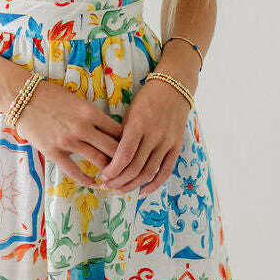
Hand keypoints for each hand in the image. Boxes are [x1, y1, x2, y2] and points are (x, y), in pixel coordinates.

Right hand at [13, 76, 125, 188]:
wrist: (22, 97)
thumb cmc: (51, 96)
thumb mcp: (77, 101)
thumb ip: (93, 117)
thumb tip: (110, 132)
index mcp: (90, 112)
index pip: (118, 131)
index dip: (128, 142)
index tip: (131, 149)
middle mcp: (83, 128)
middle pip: (113, 148)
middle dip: (124, 159)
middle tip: (128, 167)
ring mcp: (68, 141)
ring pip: (98, 160)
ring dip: (109, 171)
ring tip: (114, 176)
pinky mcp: (53, 152)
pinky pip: (74, 171)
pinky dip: (87, 179)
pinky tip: (94, 182)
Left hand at [94, 68, 193, 194]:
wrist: (174, 88)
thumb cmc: (146, 99)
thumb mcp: (129, 112)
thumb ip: (122, 135)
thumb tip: (109, 158)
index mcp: (138, 125)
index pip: (123, 155)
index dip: (112, 170)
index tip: (103, 176)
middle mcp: (154, 135)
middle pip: (134, 168)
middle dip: (118, 181)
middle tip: (107, 185)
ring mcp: (167, 142)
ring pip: (148, 172)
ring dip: (132, 185)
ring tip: (120, 189)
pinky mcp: (177, 147)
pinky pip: (165, 171)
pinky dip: (154, 185)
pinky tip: (142, 191)